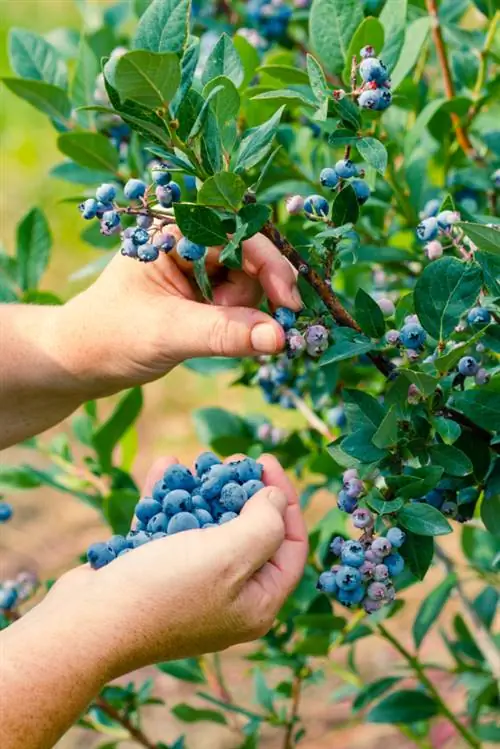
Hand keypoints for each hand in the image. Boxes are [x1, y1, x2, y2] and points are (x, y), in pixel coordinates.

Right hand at [39, 453, 307, 676]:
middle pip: (249, 532)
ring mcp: (190, 585)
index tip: (265, 461)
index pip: (290, 546)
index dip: (285, 500)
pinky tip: (165, 467)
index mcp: (258, 603)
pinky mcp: (154, 571)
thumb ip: (264, 525)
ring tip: (198, 461)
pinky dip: (169, 499)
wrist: (87, 625)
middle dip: (241, 490)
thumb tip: (274, 500)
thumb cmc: (166, 591)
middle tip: (231, 459)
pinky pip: (170, 527)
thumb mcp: (230, 555)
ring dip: (203, 490)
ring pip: (207, 526)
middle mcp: (228, 596)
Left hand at [53, 230, 300, 396]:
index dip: (271, 267)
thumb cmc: (110, 337)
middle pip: (252, 259)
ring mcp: (197, 269)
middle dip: (252, 298)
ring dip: (243, 314)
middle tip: (246, 332)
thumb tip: (279, 337)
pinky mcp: (202, 294)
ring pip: (251, 284)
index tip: (289, 307)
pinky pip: (241, 303)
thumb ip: (223, 334)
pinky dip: (239, 324)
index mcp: (174, 230)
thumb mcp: (167, 333)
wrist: (82, 361)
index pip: (239, 236)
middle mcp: (189, 241)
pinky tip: (215, 337)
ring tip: (205, 335)